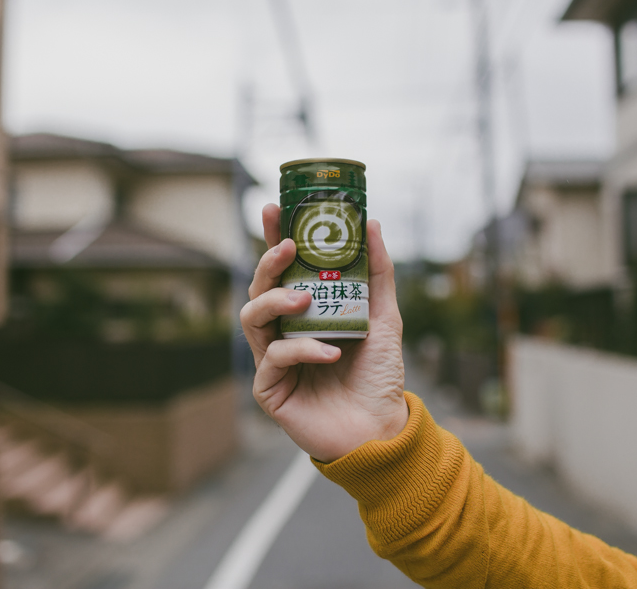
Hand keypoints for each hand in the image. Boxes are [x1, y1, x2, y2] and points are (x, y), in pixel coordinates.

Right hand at [240, 204, 408, 462]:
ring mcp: (272, 361)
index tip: (274, 209)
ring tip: (305, 298)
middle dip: (268, 262)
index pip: (282, 271)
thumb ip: (377, 273)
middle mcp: (283, 333)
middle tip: (290, 248)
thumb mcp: (384, 316)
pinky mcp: (270, 389)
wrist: (382, 427)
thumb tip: (372, 224)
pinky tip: (330, 352)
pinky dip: (302, 349)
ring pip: (252, 317)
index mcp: (305, 314)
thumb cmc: (379, 376)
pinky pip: (274, 357)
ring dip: (276, 300)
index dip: (273, 239)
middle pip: (258, 289)